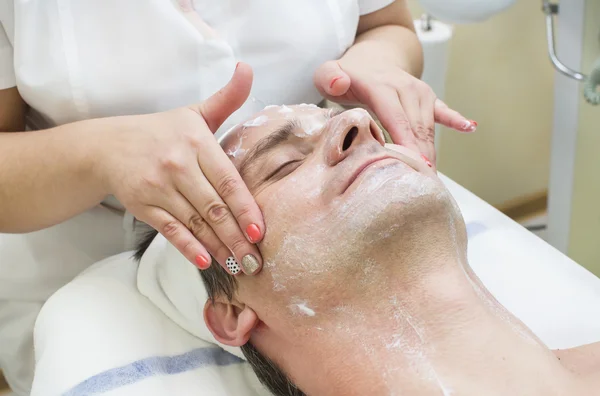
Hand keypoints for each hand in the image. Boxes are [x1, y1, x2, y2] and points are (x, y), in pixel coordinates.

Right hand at [93, 63, 263, 274]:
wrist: (108, 145)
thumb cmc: (162, 131)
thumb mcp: (194, 112)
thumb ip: (226, 98)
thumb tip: (248, 69)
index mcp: (196, 142)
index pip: (228, 180)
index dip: (245, 207)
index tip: (261, 230)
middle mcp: (178, 164)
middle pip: (215, 208)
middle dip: (237, 237)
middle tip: (257, 261)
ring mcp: (158, 187)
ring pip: (196, 222)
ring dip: (218, 247)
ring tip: (239, 265)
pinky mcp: (143, 205)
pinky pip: (169, 229)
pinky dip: (187, 246)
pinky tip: (204, 261)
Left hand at [314, 60, 476, 167]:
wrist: (370, 59)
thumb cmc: (347, 76)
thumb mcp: (328, 74)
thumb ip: (328, 78)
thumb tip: (340, 84)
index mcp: (381, 86)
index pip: (395, 118)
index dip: (405, 142)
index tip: (413, 165)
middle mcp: (405, 87)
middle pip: (415, 127)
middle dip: (420, 156)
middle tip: (421, 184)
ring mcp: (419, 93)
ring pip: (427, 127)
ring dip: (429, 153)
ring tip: (430, 180)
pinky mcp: (428, 99)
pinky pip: (443, 111)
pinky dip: (455, 120)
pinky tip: (469, 128)